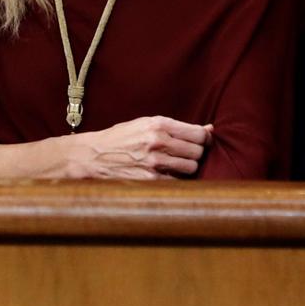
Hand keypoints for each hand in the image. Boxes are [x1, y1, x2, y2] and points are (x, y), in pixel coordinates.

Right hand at [65, 116, 212, 178]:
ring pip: (191, 167)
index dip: (205, 139)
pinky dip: (177, 179)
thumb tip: (209, 130)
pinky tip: (168, 174)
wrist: (94, 156)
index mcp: (158, 124)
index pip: (198, 133)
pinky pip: (178, 182)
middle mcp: (158, 141)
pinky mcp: (150, 180)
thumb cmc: (122, 138)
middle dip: (196, 153)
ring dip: (188, 167)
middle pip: (197, 151)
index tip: (203, 142)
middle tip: (188, 154)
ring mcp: (155, 162)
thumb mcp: (146, 123)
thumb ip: (177, 127)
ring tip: (177, 164)